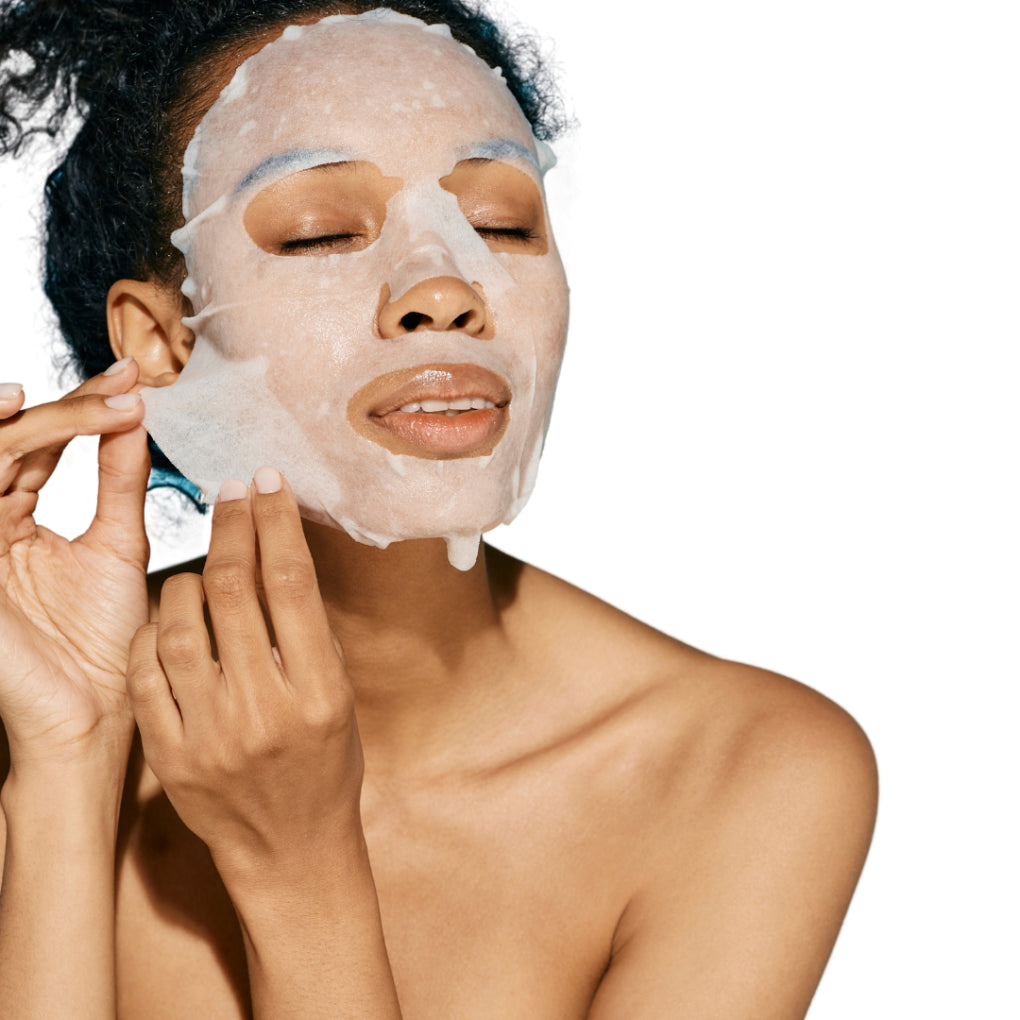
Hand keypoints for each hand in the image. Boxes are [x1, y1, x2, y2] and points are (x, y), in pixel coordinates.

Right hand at [0, 360, 149, 768]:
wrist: (91, 709)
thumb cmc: (102, 641)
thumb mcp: (117, 544)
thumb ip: (118, 480)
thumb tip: (133, 415)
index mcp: (14, 519)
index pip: (38, 445)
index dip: (82, 406)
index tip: (134, 377)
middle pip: (9, 439)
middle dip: (68, 403)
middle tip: (126, 381)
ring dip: (47, 420)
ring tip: (104, 402)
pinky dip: (3, 450)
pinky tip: (28, 421)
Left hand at [126, 468, 362, 881]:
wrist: (290, 849)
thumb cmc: (326, 767)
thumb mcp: (339, 698)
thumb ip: (308, 634)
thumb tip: (277, 557)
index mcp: (319, 693)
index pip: (291, 585)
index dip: (276, 523)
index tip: (268, 483)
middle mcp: (264, 711)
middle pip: (233, 592)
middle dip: (231, 527)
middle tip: (233, 493)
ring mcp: (210, 734)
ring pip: (177, 623)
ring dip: (187, 576)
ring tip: (203, 566)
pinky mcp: (169, 753)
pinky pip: (146, 670)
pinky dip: (154, 630)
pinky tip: (170, 617)